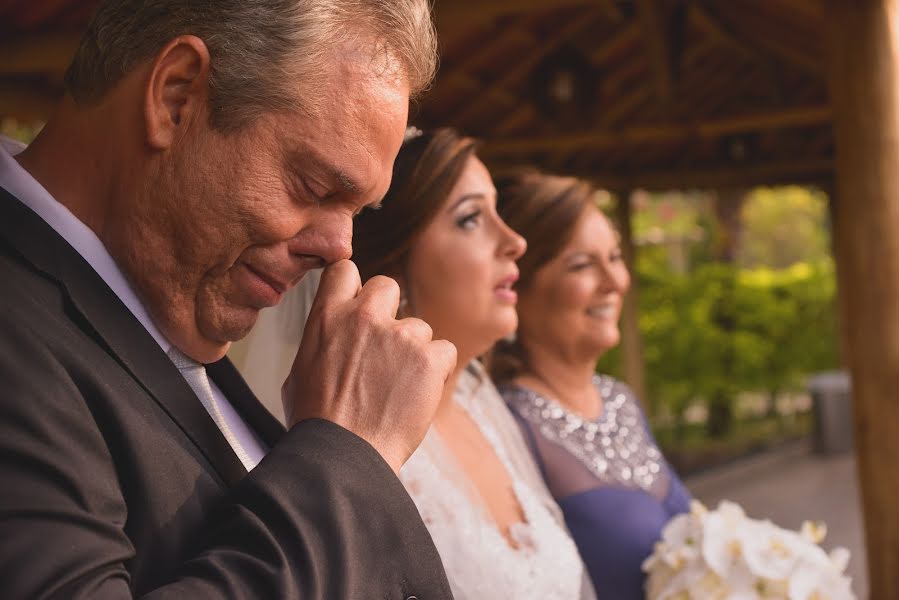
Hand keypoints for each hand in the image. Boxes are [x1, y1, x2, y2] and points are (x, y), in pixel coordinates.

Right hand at [282, 260, 455, 472]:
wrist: (343, 456)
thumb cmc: (317, 423)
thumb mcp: (299, 371)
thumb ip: (322, 340)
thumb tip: (331, 335)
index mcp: (327, 317)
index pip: (345, 270)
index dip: (355, 284)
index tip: (359, 300)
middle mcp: (363, 316)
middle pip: (387, 285)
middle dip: (390, 312)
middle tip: (385, 348)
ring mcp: (399, 334)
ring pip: (419, 327)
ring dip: (414, 351)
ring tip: (397, 388)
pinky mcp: (428, 357)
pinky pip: (444, 351)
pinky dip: (437, 371)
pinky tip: (418, 394)